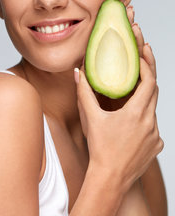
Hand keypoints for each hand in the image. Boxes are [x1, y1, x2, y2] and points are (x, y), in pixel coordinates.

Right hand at [75, 5, 163, 191]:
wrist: (111, 179)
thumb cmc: (101, 150)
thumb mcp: (91, 118)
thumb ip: (84, 92)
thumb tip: (78, 72)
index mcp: (136, 114)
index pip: (149, 82)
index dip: (146, 66)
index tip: (140, 55)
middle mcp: (150, 123)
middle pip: (154, 91)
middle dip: (148, 74)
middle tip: (142, 57)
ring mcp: (155, 135)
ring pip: (153, 108)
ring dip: (145, 96)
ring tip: (133, 88)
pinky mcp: (157, 145)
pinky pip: (153, 124)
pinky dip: (145, 115)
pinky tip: (132, 117)